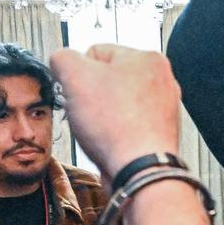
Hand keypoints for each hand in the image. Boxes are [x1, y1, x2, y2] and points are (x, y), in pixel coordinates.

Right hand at [50, 45, 180, 177]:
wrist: (140, 172)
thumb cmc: (117, 126)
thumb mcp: (75, 77)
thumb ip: (63, 58)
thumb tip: (61, 60)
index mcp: (148, 58)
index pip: (95, 52)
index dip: (76, 72)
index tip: (74, 90)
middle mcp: (161, 81)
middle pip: (106, 80)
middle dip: (89, 96)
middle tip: (86, 112)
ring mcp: (162, 108)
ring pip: (115, 104)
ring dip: (100, 116)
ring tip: (99, 130)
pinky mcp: (157, 133)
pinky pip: (125, 126)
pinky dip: (113, 134)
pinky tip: (109, 142)